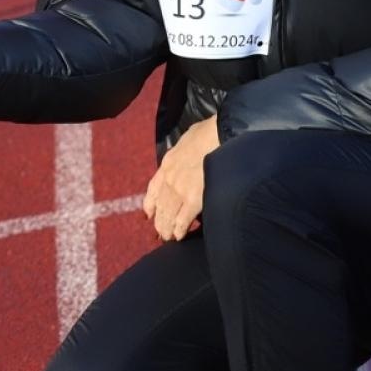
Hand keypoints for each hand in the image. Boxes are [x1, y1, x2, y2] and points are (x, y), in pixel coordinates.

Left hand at [142, 116, 219, 241]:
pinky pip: (183, 219)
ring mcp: (180, 189)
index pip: (153, 188)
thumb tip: (190, 148)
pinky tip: (179, 236)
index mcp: (168, 163)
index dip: (150, 204)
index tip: (149, 214)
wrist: (221, 134)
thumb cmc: (211, 132)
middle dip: (160, 221)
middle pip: (160, 205)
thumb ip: (185, 148)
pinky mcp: (194, 198)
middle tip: (161, 233)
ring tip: (169, 238)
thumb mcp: (189, 137)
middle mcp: (170, 178)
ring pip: (169, 214)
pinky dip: (180, 229)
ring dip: (167, 228)